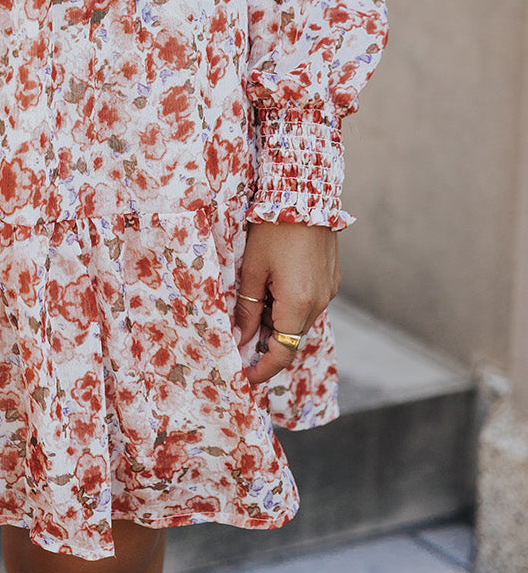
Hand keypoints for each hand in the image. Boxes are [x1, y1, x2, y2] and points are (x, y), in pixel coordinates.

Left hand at [233, 221, 340, 385]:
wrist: (305, 194)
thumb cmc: (272, 229)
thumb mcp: (252, 269)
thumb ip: (247, 307)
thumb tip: (240, 337)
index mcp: (299, 303)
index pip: (283, 352)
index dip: (263, 369)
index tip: (246, 377)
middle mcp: (320, 302)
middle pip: (292, 336)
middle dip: (267, 342)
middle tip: (240, 334)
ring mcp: (330, 290)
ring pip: (301, 319)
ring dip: (279, 320)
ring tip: (255, 301)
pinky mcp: (332, 278)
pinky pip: (310, 302)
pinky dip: (291, 304)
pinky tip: (274, 286)